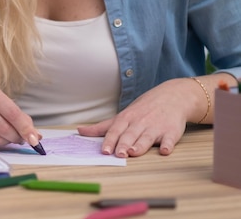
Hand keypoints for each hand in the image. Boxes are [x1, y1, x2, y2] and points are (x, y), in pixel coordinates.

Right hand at [0, 84, 41, 147]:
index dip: (25, 128)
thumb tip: (36, 136)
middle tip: (20, 139)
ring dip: (5, 142)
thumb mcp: (0, 101)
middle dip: (16, 137)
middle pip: (4, 129)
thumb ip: (19, 117)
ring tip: (5, 136)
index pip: (12, 113)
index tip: (34, 139)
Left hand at [77, 78, 195, 156]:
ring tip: (133, 152)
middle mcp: (140, 123)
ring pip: (146, 138)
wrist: (172, 97)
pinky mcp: (171, 132)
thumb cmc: (143, 109)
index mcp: (126, 119)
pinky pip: (169, 139)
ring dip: (140, 145)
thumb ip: (102, 127)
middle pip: (129, 135)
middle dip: (123, 144)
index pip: (115, 130)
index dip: (109, 140)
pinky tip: (164, 150)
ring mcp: (156, 127)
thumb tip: (79, 131)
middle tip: (118, 154)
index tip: (104, 151)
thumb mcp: (122, 115)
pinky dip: (167, 145)